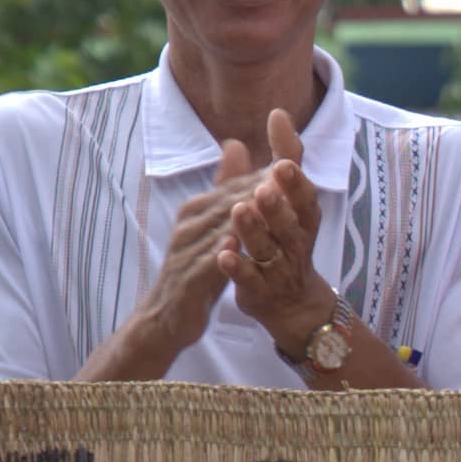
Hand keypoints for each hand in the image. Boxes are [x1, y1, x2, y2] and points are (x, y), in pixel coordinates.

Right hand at [119, 138, 268, 365]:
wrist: (167, 317)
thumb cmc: (197, 268)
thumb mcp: (213, 228)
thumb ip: (226, 189)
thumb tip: (235, 144)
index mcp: (199, 209)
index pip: (236, 186)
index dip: (265, 175)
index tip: (294, 162)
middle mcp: (191, 223)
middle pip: (229, 200)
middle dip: (257, 187)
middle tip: (286, 175)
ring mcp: (186, 249)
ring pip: (219, 227)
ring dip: (243, 215)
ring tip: (269, 202)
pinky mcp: (186, 277)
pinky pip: (207, 262)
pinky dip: (223, 252)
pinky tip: (238, 246)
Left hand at [220, 108, 339, 343]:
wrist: (292, 303)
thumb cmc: (287, 241)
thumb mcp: (290, 201)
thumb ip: (283, 160)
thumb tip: (279, 114)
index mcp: (304, 219)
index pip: (305, 198)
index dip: (296, 183)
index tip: (283, 163)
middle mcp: (296, 243)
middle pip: (289, 224)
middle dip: (277, 206)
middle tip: (263, 188)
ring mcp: (279, 269)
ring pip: (267, 249)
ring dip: (254, 231)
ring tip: (239, 212)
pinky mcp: (260, 291)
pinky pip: (249, 279)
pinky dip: (238, 267)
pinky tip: (223, 255)